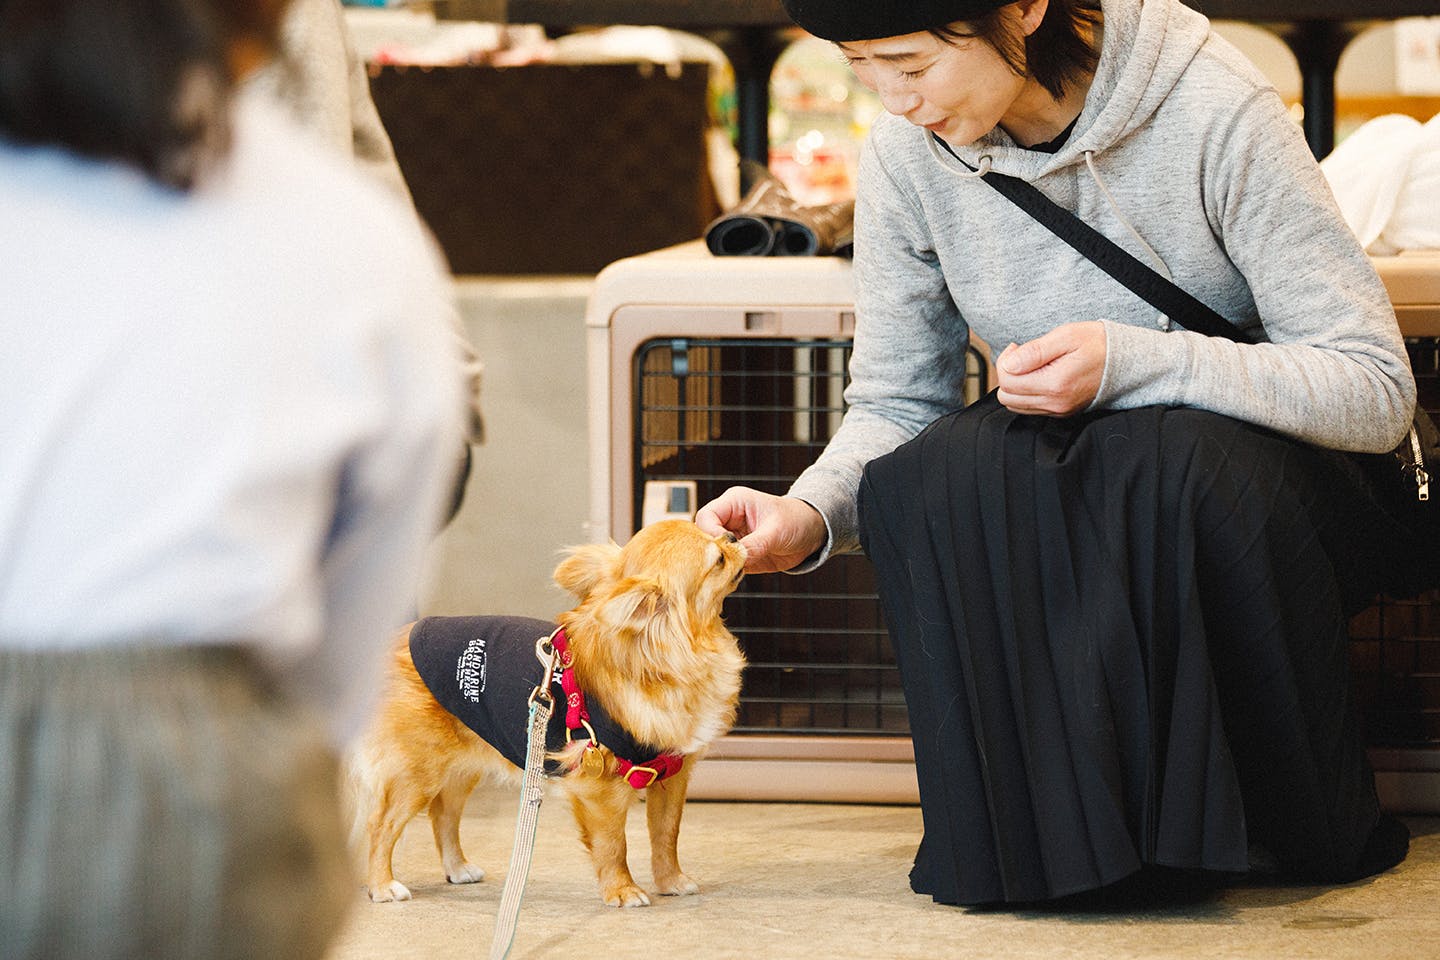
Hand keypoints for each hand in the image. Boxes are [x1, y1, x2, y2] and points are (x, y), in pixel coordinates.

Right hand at [695, 487, 826, 573]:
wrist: (813, 533)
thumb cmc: (797, 520)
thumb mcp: (777, 531)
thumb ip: (755, 545)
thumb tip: (735, 560)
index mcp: (734, 502)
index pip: (706, 517)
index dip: (710, 534)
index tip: (726, 549)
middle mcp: (728, 520)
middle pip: (703, 537)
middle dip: (712, 552)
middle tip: (726, 566)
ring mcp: (732, 539)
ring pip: (712, 554)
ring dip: (719, 566)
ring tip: (733, 574)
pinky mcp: (739, 556)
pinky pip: (724, 567)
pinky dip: (727, 574)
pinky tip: (734, 579)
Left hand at [994, 321, 1106, 415]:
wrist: (1126, 361)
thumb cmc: (1099, 344)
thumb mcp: (1066, 336)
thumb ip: (1035, 351)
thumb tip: (1010, 363)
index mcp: (1055, 383)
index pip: (1007, 381)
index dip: (1005, 361)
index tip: (1017, 347)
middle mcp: (1055, 402)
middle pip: (1007, 397)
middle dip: (1007, 374)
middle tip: (1020, 355)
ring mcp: (1058, 410)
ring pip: (1015, 405)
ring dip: (1015, 384)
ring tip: (1030, 364)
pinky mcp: (1061, 411)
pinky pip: (1030, 408)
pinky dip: (1026, 392)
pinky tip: (1038, 375)